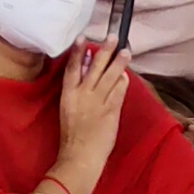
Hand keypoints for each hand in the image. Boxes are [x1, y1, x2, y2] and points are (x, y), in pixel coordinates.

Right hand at [51, 43, 130, 188]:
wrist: (79, 156)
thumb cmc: (72, 136)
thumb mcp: (67, 109)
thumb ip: (77, 91)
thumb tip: (86, 72)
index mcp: (68, 95)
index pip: (72, 68)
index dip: (79, 52)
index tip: (83, 38)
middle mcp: (82, 95)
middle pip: (95, 68)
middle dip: (105, 51)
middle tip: (113, 37)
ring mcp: (97, 102)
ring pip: (110, 77)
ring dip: (119, 62)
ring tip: (126, 51)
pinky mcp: (110, 111)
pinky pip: (118, 92)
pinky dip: (123, 82)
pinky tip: (126, 75)